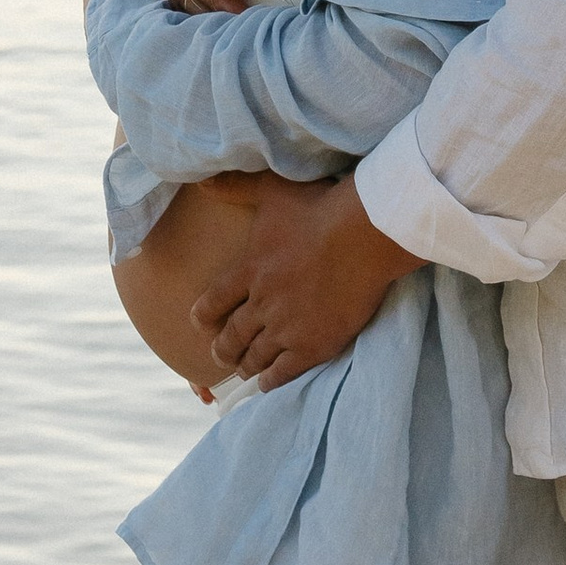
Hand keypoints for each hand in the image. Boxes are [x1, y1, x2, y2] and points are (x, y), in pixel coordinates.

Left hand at [193, 173, 421, 389]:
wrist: (364, 235)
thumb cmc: (320, 209)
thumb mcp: (272, 190)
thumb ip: (235, 187)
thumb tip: (201, 181)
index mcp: (249, 270)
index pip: (213, 302)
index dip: (204, 316)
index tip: (200, 324)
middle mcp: (261, 303)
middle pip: (231, 336)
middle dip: (223, 349)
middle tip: (221, 355)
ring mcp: (286, 327)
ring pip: (255, 357)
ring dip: (246, 365)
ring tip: (244, 369)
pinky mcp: (313, 345)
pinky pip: (283, 372)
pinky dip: (271, 380)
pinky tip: (268, 383)